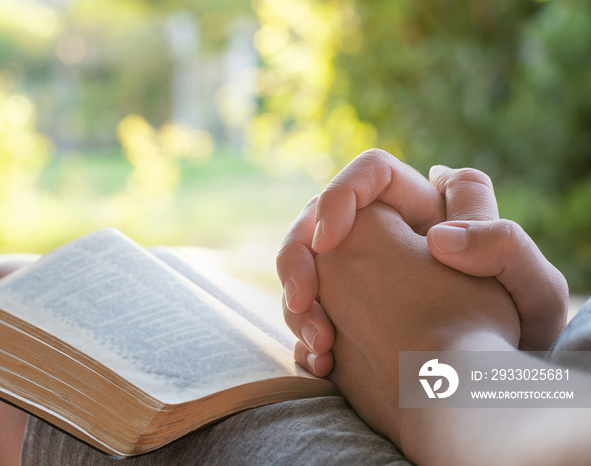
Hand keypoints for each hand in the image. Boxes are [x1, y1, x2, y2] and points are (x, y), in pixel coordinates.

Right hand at [278, 149, 568, 374]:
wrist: (488, 399)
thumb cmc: (519, 345)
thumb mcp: (532, 291)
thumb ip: (501, 244)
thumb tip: (440, 236)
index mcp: (425, 212)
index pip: (371, 173)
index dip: (341, 195)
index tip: (329, 242)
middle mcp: (384, 237)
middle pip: (316, 220)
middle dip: (297, 258)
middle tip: (302, 300)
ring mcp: (356, 279)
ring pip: (303, 268)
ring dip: (296, 303)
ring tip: (320, 344)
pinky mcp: (341, 318)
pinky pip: (304, 313)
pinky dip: (301, 336)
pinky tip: (322, 363)